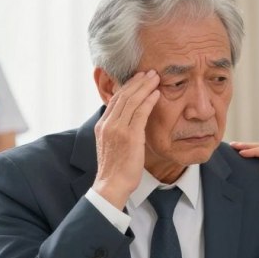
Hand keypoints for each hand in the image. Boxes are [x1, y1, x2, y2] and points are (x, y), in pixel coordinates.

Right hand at [93, 70, 160, 208]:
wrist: (111, 185)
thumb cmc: (115, 169)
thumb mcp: (112, 146)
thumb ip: (118, 131)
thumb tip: (129, 122)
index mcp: (102, 125)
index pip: (115, 100)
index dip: (127, 87)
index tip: (138, 79)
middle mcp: (108, 124)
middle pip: (123, 96)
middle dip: (137, 82)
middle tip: (149, 72)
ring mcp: (117, 129)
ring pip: (131, 101)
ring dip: (145, 87)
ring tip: (155, 77)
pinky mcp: (129, 136)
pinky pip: (140, 113)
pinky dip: (148, 101)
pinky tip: (156, 93)